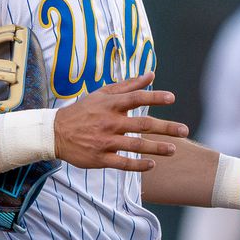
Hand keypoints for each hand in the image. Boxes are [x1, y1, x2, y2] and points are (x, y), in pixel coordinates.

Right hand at [53, 72, 188, 172]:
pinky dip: (138, 165)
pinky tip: (152, 165)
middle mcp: (109, 122)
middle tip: (184, 130)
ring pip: (135, 145)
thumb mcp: (102, 94)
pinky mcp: (100, 158)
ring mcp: (105, 141)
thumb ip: (128, 85)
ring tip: (173, 150)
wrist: (55, 133)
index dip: (155, 97)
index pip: (136, 98)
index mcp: (110, 105)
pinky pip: (123, 163)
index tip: (172, 98)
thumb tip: (151, 75)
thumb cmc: (83, 111)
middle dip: (165, 127)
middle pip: (142, 124)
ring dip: (156, 148)